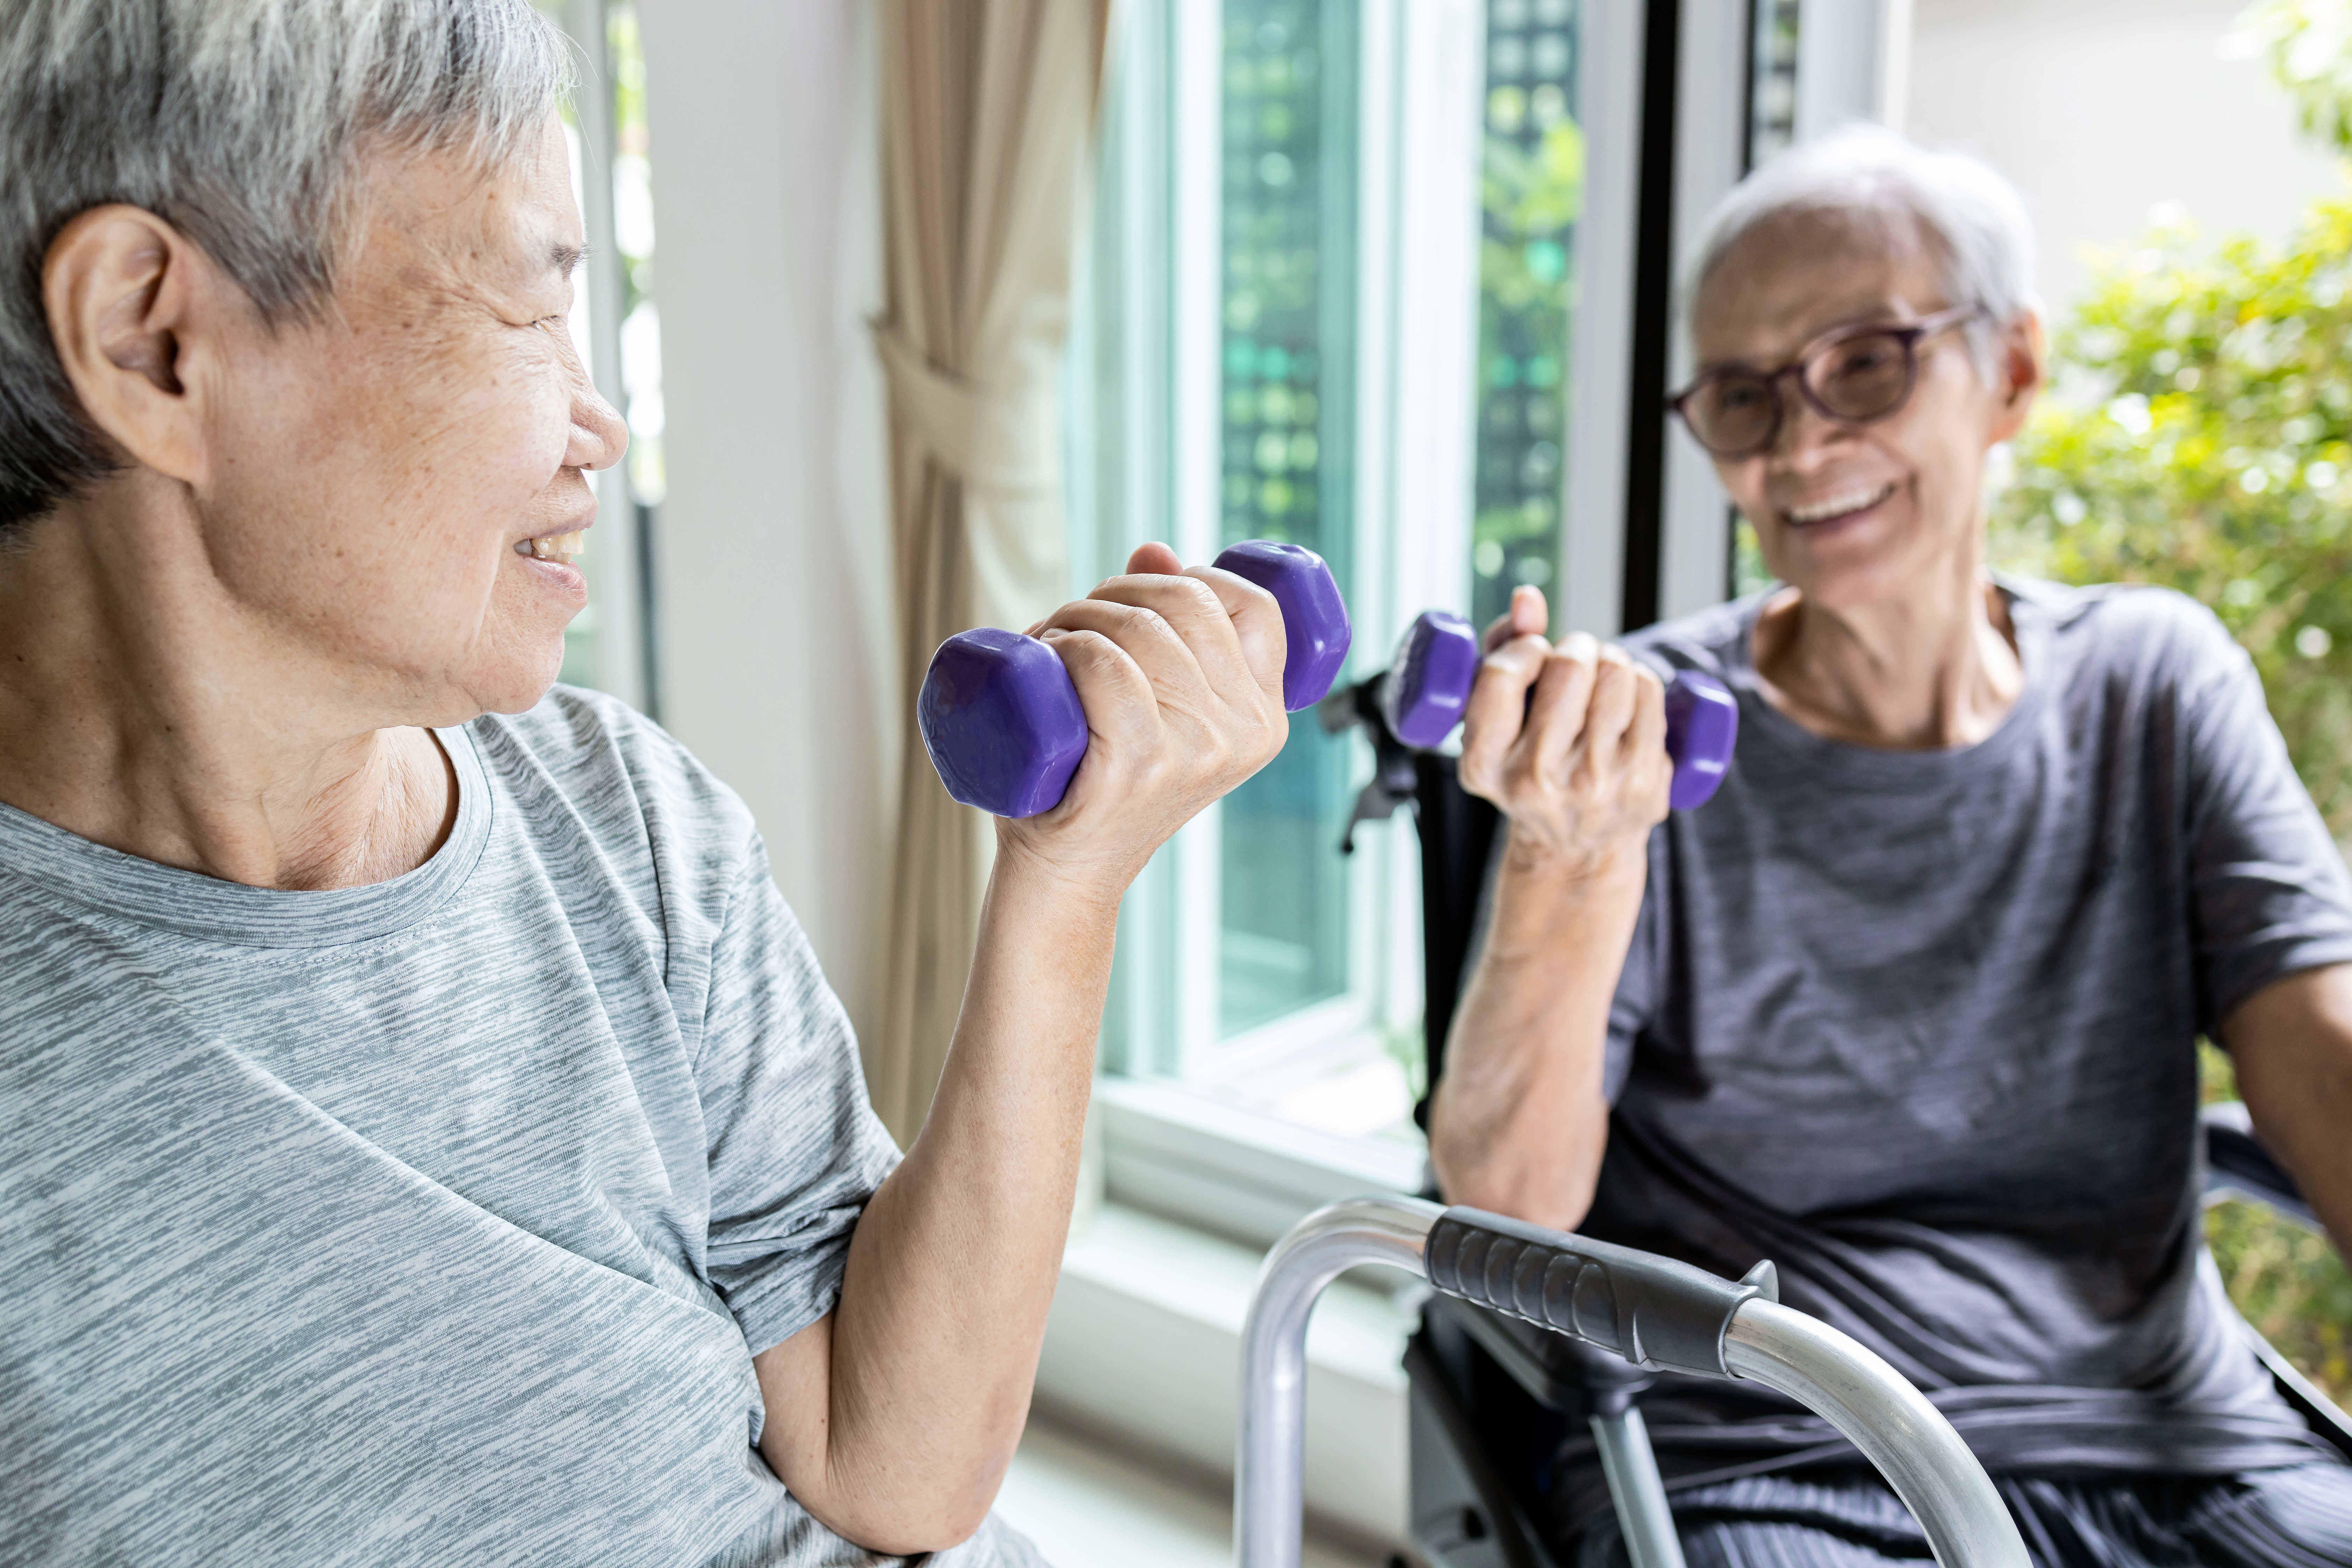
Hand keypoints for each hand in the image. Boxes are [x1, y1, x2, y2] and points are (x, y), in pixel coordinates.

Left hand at [996, 542, 1288, 902]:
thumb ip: (1169, 628)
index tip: (1142, 596)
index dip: (1193, 578)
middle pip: (1185, 604)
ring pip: (1137, 630)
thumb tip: (1154, 551)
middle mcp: (1241, 734)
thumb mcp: (1158, 704)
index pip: (1254, 605)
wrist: (1067, 871)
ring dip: (1076, 614)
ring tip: (1048, 642)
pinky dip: (1066, 645)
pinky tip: (1045, 655)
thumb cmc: (1104, 778)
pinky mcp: (1136, 769)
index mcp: (1265, 718)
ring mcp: (1191, 754)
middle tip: (1071, 621)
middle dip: (1115, 590)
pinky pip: (1104, 667)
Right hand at [1456, 585, 1671, 884]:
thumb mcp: (1496, 722)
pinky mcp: (1644, 780)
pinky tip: (1624, 699)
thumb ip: (1501, 651)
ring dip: (1607, 659)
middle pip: (1569, 665)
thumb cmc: (1528, 766)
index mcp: (1485, 764)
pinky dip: (1637, 680)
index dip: (1524, 648)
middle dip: (1573, 648)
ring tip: (1598, 681)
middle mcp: (1537, 778)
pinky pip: (1648, 689)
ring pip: (1615, 669)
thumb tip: (1527, 596)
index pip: (1503, 675)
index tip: (1531, 656)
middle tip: (1572, 664)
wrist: (1574, 849)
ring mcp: (1596, 781)